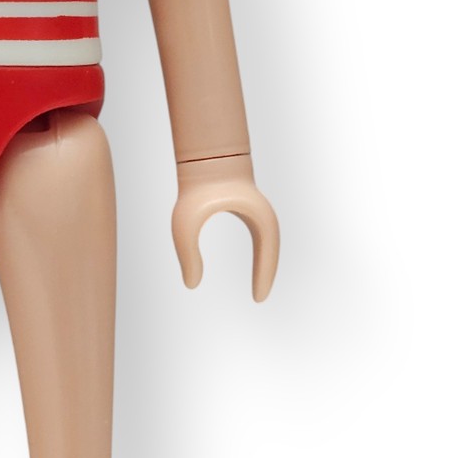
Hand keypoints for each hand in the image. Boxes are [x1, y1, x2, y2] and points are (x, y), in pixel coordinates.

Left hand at [171, 154, 279, 300]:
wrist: (204, 158)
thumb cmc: (195, 189)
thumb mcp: (186, 225)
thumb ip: (187, 254)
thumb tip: (191, 284)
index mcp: (256, 218)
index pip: (268, 253)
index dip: (264, 276)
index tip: (258, 299)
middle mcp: (262, 216)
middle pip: (271, 250)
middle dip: (267, 274)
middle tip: (258, 299)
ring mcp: (258, 212)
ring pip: (268, 245)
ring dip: (264, 265)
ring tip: (258, 288)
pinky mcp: (250, 211)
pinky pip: (261, 239)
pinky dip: (261, 255)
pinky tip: (255, 269)